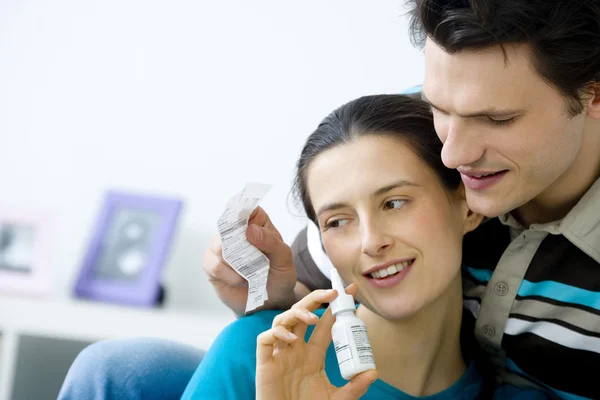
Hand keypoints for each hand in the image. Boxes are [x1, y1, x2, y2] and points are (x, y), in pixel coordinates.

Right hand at [203, 206, 296, 315]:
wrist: (271, 303)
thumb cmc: (279, 276)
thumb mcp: (284, 260)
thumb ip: (271, 242)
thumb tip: (250, 230)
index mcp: (256, 222)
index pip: (246, 207)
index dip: (244, 212)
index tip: (251, 227)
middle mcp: (235, 231)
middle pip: (227, 225)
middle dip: (241, 243)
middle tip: (255, 258)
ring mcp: (220, 246)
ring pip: (219, 245)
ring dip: (237, 262)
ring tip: (251, 273)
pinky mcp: (211, 265)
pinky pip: (214, 264)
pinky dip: (229, 274)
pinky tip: (241, 280)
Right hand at [256, 285, 377, 399]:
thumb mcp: (337, 399)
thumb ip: (354, 387)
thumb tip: (373, 372)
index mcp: (313, 354)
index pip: (324, 323)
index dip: (335, 306)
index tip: (350, 291)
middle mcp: (296, 349)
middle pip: (302, 313)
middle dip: (316, 298)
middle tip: (333, 292)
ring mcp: (280, 354)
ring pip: (283, 320)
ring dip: (298, 312)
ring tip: (313, 318)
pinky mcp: (266, 363)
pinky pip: (265, 339)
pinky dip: (277, 333)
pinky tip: (291, 338)